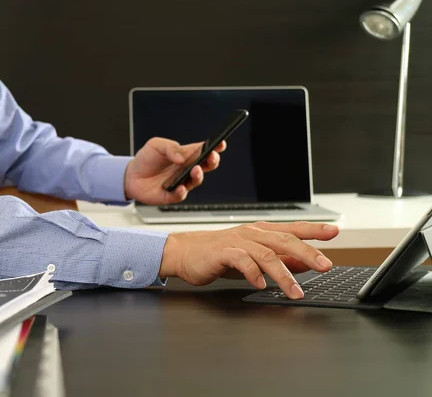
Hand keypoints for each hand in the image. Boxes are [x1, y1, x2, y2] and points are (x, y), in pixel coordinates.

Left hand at [124, 137, 225, 204]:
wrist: (130, 176)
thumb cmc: (146, 159)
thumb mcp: (156, 145)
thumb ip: (170, 147)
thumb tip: (181, 157)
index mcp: (186, 155)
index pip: (205, 150)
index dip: (216, 147)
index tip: (221, 143)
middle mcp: (187, 169)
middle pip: (206, 166)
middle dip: (212, 161)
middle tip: (211, 156)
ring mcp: (181, 183)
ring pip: (196, 181)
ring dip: (198, 175)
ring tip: (196, 170)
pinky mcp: (172, 195)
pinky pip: (180, 195)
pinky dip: (182, 192)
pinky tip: (180, 187)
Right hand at [159, 221, 339, 298]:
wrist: (185, 252)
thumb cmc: (219, 254)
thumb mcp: (254, 257)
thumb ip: (279, 260)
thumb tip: (305, 264)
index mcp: (261, 232)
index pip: (292, 228)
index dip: (314, 229)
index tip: (334, 231)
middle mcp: (251, 233)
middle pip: (284, 240)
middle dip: (307, 252)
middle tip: (325, 265)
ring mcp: (237, 241)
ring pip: (266, 254)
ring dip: (283, 274)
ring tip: (295, 291)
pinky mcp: (222, 252)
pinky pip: (241, 261)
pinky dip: (253, 274)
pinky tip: (261, 284)